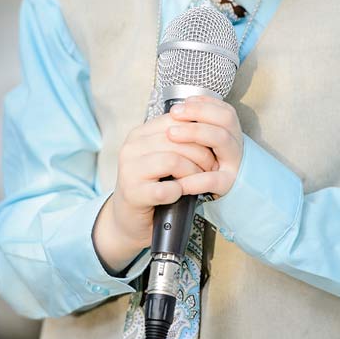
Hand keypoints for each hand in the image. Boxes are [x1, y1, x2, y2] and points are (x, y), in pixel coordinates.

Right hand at [92, 111, 217, 271]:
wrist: (128, 218)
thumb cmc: (152, 185)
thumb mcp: (163, 156)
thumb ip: (178, 141)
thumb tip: (210, 129)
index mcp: (140, 134)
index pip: (176, 120)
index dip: (199, 132)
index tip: (212, 146)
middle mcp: (131, 148)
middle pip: (178, 140)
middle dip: (202, 154)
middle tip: (211, 168)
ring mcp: (129, 170)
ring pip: (173, 160)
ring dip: (193, 173)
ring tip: (198, 181)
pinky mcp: (133, 193)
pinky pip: (166, 189)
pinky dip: (179, 192)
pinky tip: (179, 195)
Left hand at [167, 95, 243, 199]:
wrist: (236, 198)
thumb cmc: (212, 168)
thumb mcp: (209, 147)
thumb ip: (197, 129)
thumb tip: (175, 111)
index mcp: (231, 134)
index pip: (224, 110)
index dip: (204, 103)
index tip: (183, 102)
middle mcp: (235, 145)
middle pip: (225, 119)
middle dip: (199, 112)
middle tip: (174, 113)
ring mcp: (234, 164)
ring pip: (221, 139)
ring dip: (195, 132)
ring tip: (171, 134)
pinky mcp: (228, 185)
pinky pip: (212, 179)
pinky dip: (193, 178)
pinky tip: (177, 179)